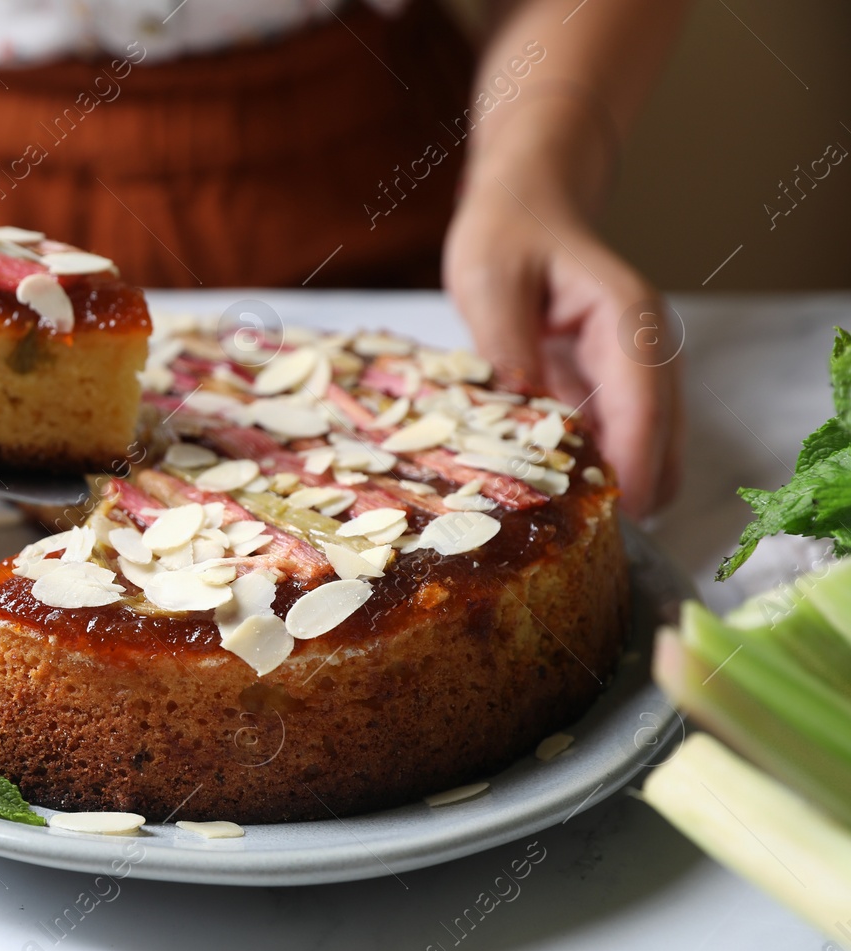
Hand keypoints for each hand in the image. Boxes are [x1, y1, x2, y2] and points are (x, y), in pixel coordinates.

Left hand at [443, 178, 681, 517]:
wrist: (526, 210)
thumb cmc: (508, 237)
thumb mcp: (490, 281)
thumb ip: (506, 345)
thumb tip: (521, 412)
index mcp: (628, 322)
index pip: (644, 409)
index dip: (629, 469)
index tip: (607, 521)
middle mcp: (648, 355)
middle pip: (660, 445)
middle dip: (623, 494)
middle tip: (566, 541)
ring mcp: (636, 378)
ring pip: (646, 455)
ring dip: (608, 491)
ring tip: (553, 531)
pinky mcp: (614, 395)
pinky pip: (615, 448)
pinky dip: (591, 476)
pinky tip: (548, 502)